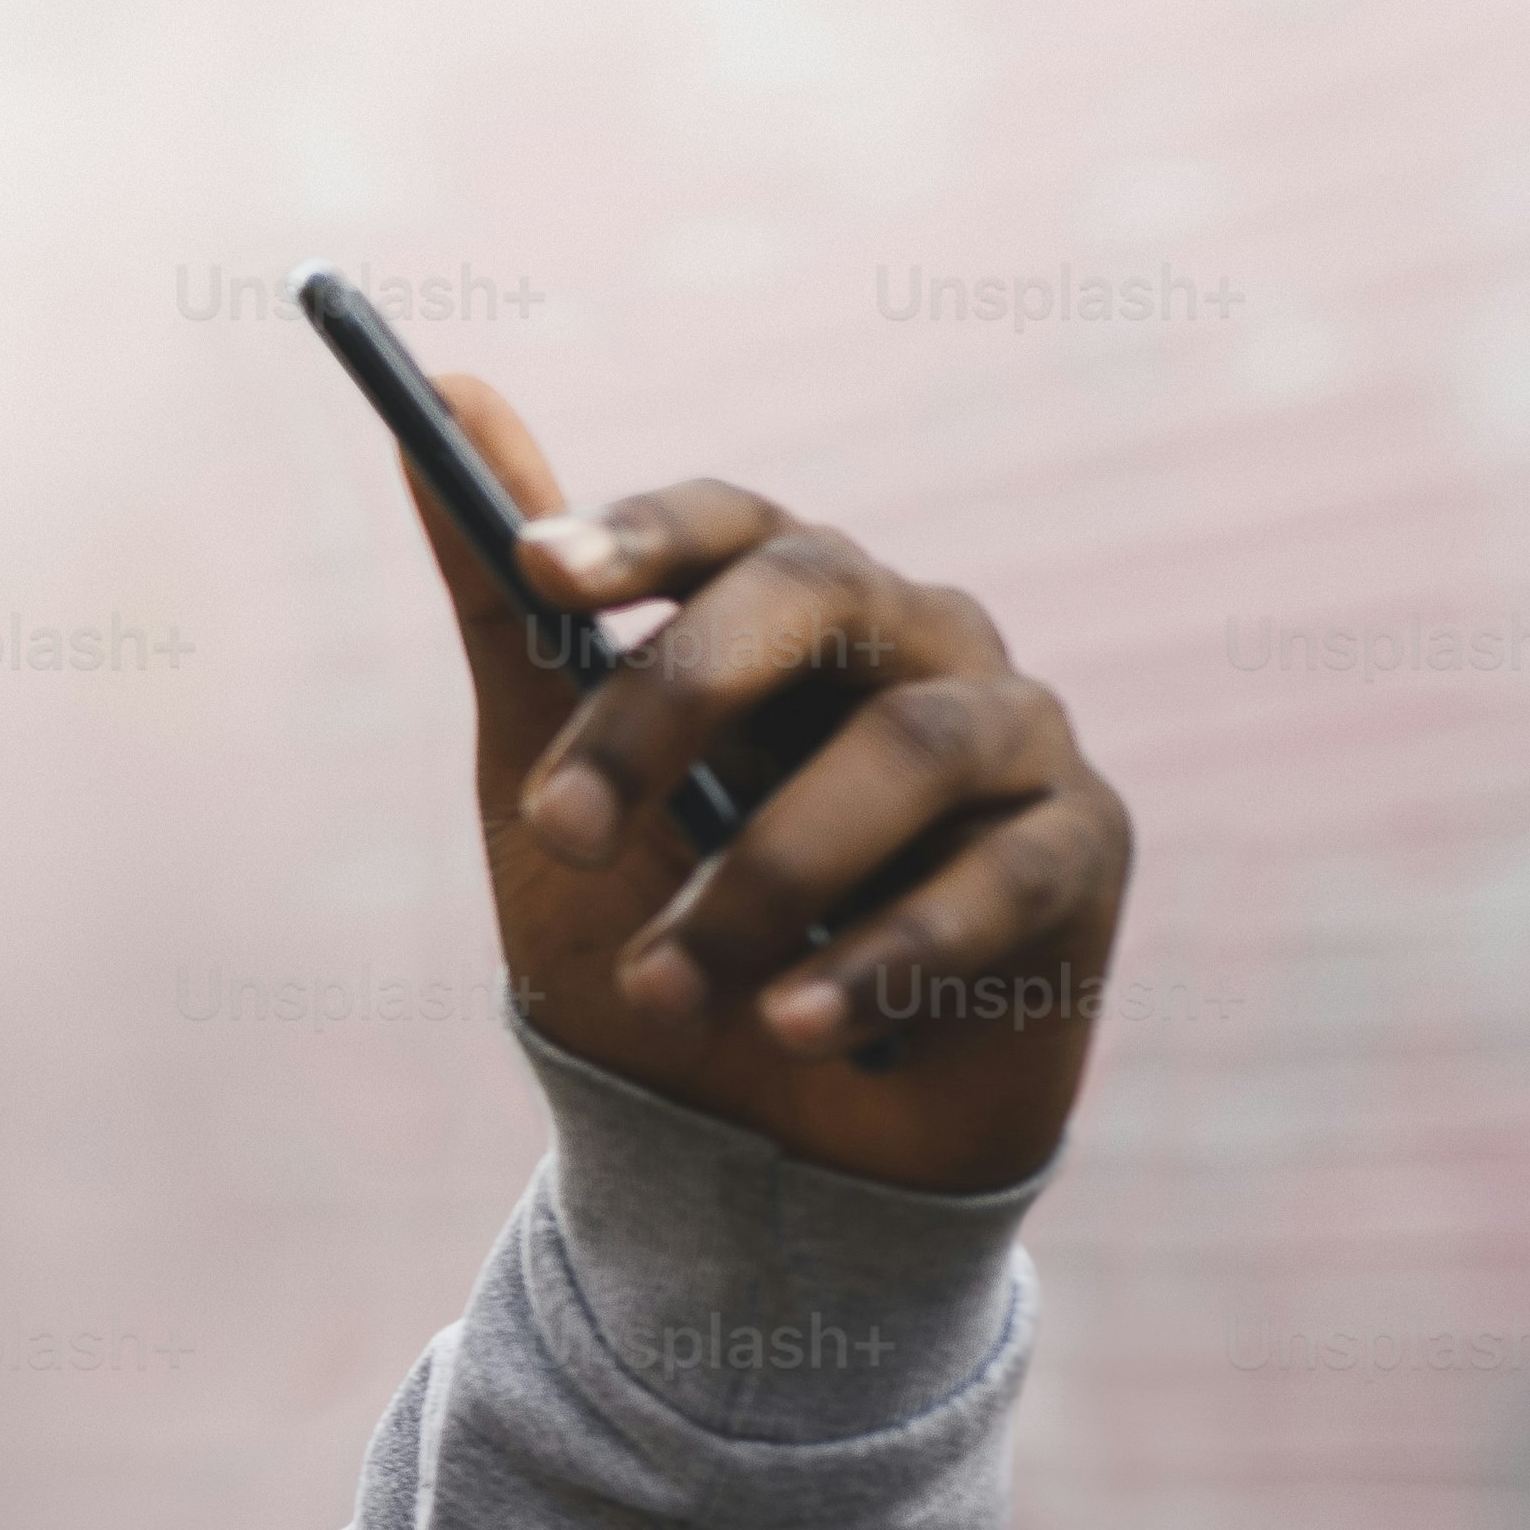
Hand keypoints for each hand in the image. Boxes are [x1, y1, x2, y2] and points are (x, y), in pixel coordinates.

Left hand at [400, 378, 1133, 1196]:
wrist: (750, 1140)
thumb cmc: (653, 932)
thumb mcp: (552, 783)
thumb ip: (511, 611)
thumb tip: (449, 389)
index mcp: (786, 610)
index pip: (731, 524)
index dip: (642, 532)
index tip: (538, 569)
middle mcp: (914, 639)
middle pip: (815, 593)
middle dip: (673, 704)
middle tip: (563, 830)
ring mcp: (1011, 736)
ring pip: (907, 747)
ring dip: (763, 880)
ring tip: (665, 989)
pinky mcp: (1080, 852)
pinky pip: (998, 880)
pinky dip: (878, 959)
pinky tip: (791, 1028)